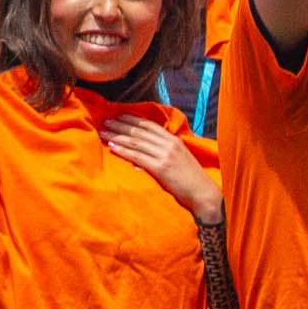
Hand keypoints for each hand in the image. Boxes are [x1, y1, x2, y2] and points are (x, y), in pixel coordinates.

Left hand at [100, 114, 220, 223]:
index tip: (118, 116)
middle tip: (105, 121)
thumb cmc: (191, 179)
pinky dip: (124, 151)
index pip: (149, 125)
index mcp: (174, 140)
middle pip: (140, 131)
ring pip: (136, 142)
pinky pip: (138, 156)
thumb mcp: (180, 159)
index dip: (132, 119)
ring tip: (104, 133)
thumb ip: (165, 152)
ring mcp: (165, 155)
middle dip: (121, 125)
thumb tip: (146, 153)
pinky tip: (113, 147)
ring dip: (118, 136)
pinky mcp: (161, 168)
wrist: (203, 193)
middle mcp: (169, 144)